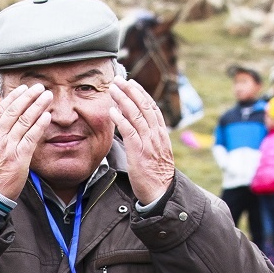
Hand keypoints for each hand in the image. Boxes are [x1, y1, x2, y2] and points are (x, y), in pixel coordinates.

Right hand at [0, 81, 52, 201]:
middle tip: (39, 88)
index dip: (13, 97)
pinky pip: (31, 137)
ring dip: (37, 106)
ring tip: (47, 96)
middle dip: (27, 97)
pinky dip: (39, 124)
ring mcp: (8, 148)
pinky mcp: (19, 158)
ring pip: (23, 121)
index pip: (1, 110)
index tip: (23, 89)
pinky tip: (47, 115)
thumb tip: (2, 123)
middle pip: (13, 111)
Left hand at [110, 77, 175, 204]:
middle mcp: (156, 134)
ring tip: (113, 89)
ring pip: (136, 114)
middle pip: (144, 106)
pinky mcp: (139, 151)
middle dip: (131, 90)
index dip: (141, 93)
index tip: (132, 83)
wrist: (161, 192)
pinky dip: (120, 119)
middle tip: (119, 79)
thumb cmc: (156, 175)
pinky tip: (112, 110)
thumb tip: (136, 126)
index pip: (151, 107)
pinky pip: (129, 131)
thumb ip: (148, 138)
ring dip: (123, 99)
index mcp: (161, 133)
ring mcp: (148, 142)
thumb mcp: (155, 152)